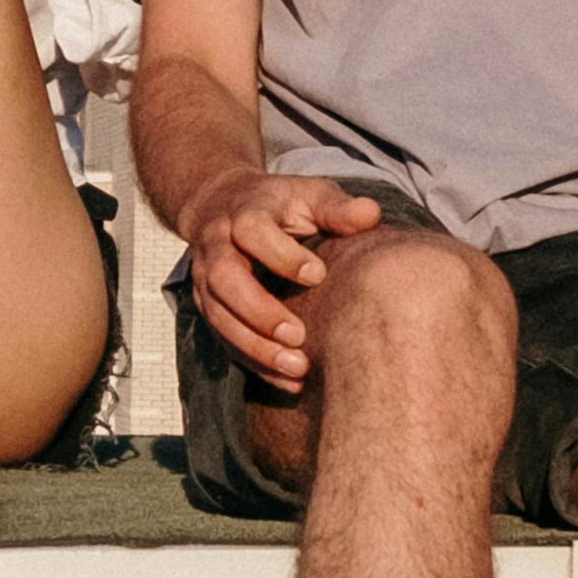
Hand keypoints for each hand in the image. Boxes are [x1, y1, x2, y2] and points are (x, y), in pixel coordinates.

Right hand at [179, 169, 387, 386]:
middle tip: (297, 336)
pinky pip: (223, 340)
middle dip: (259, 311)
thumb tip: (371, 215)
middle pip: (225, 279)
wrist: (221, 205)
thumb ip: (337, 208)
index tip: (318, 275)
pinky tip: (287, 381)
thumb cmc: (278, 204)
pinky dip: (254, 363)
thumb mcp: (309, 195)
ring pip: (219, 316)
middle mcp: (217, 245)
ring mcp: (206, 278)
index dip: (281, 255)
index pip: (252, 231)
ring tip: (296, 368)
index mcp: (244, 212)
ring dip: (255, 346)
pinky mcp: (208, 306)